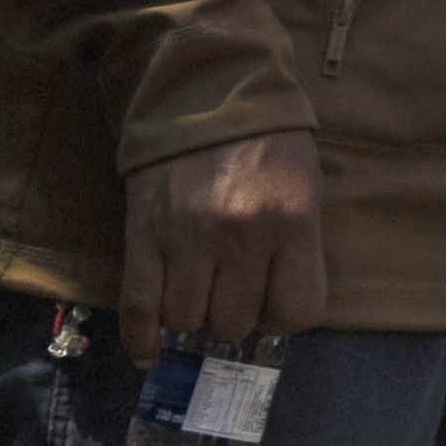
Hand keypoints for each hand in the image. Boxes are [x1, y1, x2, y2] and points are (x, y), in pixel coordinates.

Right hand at [118, 128, 325, 344]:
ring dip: (193, 316)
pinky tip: (149, 350)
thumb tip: (279, 312)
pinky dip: (142, 338)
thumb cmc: (268, 145)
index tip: (274, 302)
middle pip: (235, 321)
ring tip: (198, 291)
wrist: (209, 95)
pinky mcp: (144, 236)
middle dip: (235, 315)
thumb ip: (299, 247)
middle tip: (231, 291)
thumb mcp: (306, 187)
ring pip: (187, 319)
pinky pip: (140, 308)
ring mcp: (189, 237)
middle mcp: (241, 235)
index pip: (298, 310)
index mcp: (292, 220)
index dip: (285, 315)